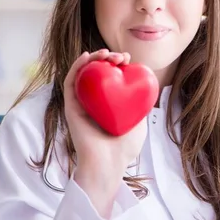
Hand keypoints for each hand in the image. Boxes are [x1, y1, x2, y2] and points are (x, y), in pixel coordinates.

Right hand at [64, 49, 146, 192]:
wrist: (107, 165)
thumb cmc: (124, 149)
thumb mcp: (140, 122)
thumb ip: (141, 105)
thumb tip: (149, 87)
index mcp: (108, 104)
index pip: (111, 77)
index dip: (119, 64)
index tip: (129, 59)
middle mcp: (93, 101)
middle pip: (97, 72)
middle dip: (108, 58)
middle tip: (120, 57)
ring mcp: (81, 103)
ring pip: (84, 73)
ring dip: (93, 58)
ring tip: (106, 53)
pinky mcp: (70, 107)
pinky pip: (70, 82)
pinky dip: (77, 66)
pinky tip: (87, 57)